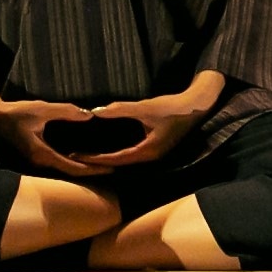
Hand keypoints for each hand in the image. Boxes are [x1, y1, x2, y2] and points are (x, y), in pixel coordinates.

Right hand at [0, 63, 115, 178]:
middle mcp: (41, 162)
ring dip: (83, 167)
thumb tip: (88, 115)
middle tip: (113, 167)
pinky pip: (59, 162)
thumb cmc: (17, 112)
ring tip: (102, 163)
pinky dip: (73, 161)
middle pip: (71, 172)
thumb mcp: (42, 109)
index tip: (112, 168)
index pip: (74, 168)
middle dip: (92, 170)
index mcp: (43, 155)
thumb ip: (65, 111)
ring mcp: (38, 160)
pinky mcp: (37, 155)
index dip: (94, 169)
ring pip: (65, 168)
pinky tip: (82, 155)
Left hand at [76, 78, 222, 171]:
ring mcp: (153, 154)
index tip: (76, 156)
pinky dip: (116, 153)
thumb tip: (97, 111)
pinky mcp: (155, 148)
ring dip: (106, 158)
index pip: (115, 160)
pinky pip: (130, 154)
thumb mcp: (146, 107)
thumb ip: (122, 109)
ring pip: (124, 161)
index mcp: (147, 152)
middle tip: (76, 156)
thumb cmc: (172, 107)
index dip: (95, 158)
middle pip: (118, 165)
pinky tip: (108, 146)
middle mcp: (149, 158)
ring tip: (87, 154)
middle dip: (97, 161)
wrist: (196, 107)